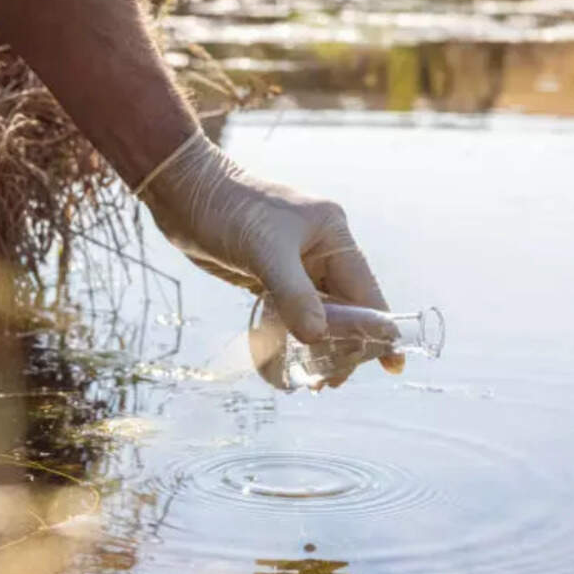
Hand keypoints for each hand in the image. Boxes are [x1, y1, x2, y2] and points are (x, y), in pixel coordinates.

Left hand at [138, 131, 403, 376]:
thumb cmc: (227, 210)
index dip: (378, 329)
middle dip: (345, 345)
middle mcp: (320, 250)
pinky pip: (291, 311)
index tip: (391, 366)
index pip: (365, 290)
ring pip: (318, 313)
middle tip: (330, 382)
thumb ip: (294, 294)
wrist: (182, 191)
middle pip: (346, 307)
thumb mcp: (264, 251)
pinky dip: (293, 335)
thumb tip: (319, 338)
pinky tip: (290, 361)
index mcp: (333, 235)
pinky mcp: (269, 275)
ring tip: (314, 381)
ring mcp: (295, 263)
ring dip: (318, 345)